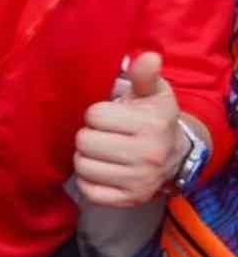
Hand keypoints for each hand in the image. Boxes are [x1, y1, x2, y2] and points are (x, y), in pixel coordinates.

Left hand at [73, 52, 184, 207]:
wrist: (174, 158)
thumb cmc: (154, 120)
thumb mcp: (153, 94)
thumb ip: (144, 75)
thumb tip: (146, 56)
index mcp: (151, 125)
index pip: (94, 115)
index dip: (98, 114)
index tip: (111, 117)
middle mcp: (147, 155)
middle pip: (84, 141)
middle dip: (89, 135)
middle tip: (104, 136)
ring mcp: (138, 181)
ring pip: (82, 166)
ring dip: (86, 158)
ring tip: (102, 152)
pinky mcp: (128, 200)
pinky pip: (88, 191)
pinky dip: (88, 181)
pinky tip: (102, 170)